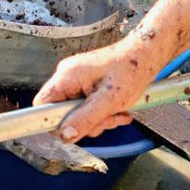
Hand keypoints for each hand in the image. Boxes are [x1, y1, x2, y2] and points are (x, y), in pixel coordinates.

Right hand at [32, 38, 158, 141]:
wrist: (147, 53)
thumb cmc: (132, 69)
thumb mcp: (109, 101)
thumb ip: (85, 119)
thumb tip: (65, 136)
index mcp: (67, 76)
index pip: (42, 104)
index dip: (53, 122)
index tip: (72, 131)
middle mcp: (67, 76)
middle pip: (61, 112)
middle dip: (86, 122)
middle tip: (107, 119)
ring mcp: (77, 79)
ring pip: (76, 112)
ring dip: (98, 119)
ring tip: (117, 112)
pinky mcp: (86, 83)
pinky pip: (86, 105)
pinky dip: (101, 112)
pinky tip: (117, 110)